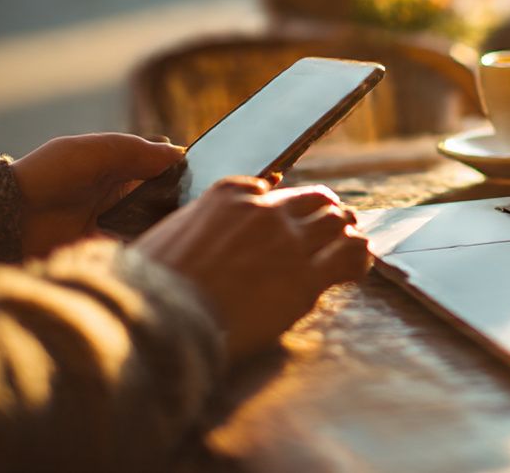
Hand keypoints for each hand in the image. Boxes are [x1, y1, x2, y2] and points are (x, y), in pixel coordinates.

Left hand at [11, 134, 184, 257]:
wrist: (8, 218)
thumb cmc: (49, 175)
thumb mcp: (94, 152)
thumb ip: (136, 150)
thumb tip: (180, 153)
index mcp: (118, 161)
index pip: (161, 161)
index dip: (181, 166)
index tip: (201, 172)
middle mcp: (120, 189)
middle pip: (163, 193)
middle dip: (179, 197)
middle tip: (194, 202)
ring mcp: (113, 218)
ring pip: (153, 219)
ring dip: (165, 220)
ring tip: (180, 223)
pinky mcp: (104, 244)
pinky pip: (135, 243)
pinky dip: (146, 241)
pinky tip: (158, 241)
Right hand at [133, 177, 371, 360]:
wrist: (158, 320)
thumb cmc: (151, 288)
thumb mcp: (167, 236)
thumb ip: (198, 227)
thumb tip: (204, 239)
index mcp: (228, 194)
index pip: (270, 190)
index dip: (282, 208)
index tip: (285, 222)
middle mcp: (263, 209)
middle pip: (314, 200)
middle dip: (326, 213)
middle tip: (334, 228)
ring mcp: (288, 241)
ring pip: (337, 221)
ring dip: (346, 232)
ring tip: (350, 246)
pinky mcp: (305, 277)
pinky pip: (350, 254)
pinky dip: (358, 257)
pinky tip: (356, 268)